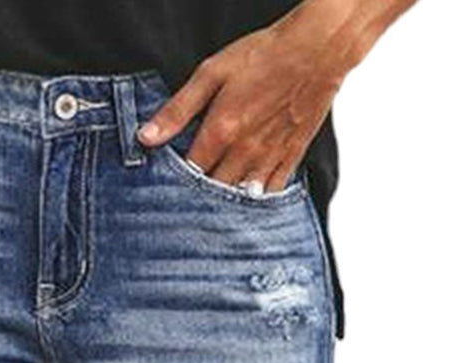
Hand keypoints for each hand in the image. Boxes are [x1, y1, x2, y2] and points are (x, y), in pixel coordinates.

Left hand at [138, 0, 358, 190]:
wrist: (318, 48)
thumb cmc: (265, 54)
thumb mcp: (212, 73)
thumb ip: (178, 109)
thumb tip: (145, 138)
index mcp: (221, 131)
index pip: (189, 175)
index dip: (175, 185)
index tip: (166, 189)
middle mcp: (245, 152)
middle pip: (213, 193)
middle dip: (198, 200)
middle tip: (186, 206)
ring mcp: (269, 158)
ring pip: (241, 200)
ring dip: (225, 208)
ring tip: (211, 213)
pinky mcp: (291, 158)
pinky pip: (270, 194)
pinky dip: (256, 204)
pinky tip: (245, 206)